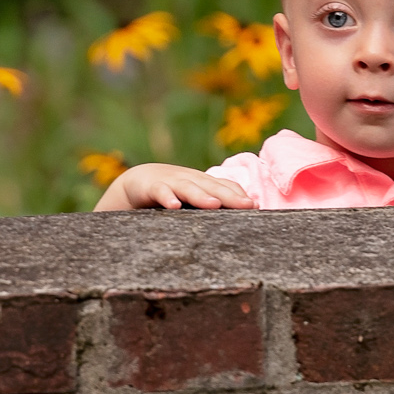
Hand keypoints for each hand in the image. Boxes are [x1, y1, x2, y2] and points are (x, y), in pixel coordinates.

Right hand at [96, 163, 255, 210]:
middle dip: (230, 196)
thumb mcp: (194, 198)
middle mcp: (190, 180)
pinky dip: (167, 197)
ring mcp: (171, 181)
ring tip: (215, 205)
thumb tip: (243, 213)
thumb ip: (213, 204)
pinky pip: (160, 191)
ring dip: (201, 196)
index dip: (239, 195)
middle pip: (212, 187)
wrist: (138, 182)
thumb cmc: (173, 193)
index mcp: (203, 183)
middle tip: (247, 206)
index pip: (225, 186)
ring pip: (189, 188)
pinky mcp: (151, 186)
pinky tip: (174, 207)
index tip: (255, 207)